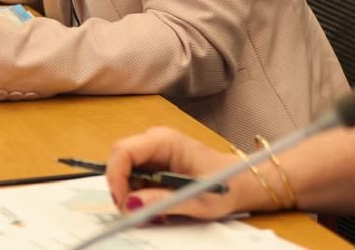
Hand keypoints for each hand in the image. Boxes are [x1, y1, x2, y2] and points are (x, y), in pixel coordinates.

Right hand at [103, 127, 257, 218]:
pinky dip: (141, 195)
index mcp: (164, 141)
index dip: (116, 177)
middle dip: (123, 190)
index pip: (123, 151)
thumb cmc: (224, 184)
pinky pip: (136, 177)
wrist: (239, 181)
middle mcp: (154, 141)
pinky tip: (159, 204)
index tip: (123, 203)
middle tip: (136, 213)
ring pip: (125, 172)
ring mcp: (153, 150)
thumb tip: (130, 205)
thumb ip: (161, 201)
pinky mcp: (154, 161)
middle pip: (120, 161)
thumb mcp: (195, 199)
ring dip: (133, 195)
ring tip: (157, 212)